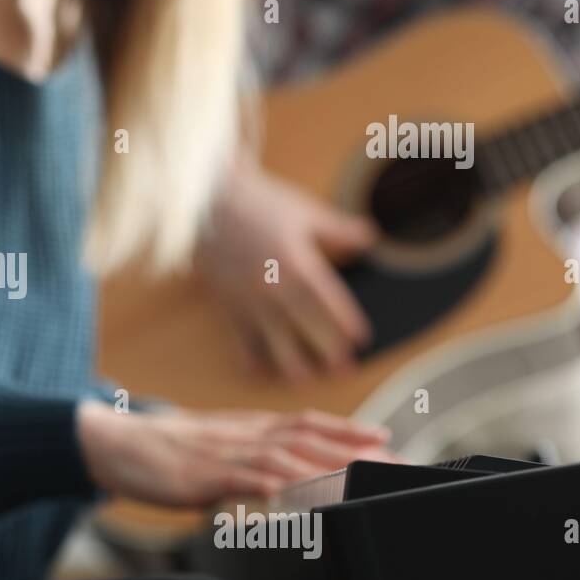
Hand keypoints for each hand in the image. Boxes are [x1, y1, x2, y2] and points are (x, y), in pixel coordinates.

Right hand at [77, 401, 398, 505]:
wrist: (114, 444)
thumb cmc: (162, 453)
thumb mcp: (213, 453)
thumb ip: (247, 463)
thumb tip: (279, 478)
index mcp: (247, 428)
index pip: (306, 424)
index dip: (347, 428)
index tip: (386, 438)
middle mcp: (243, 434)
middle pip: (308, 437)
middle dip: (354, 450)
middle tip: (394, 462)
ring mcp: (224, 452)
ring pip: (284, 454)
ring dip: (327, 465)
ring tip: (361, 476)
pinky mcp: (203, 474)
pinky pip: (245, 478)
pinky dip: (274, 484)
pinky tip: (297, 493)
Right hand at [194, 165, 375, 379]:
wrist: (208, 199)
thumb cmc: (260, 202)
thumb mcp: (304, 211)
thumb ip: (338, 229)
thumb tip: (371, 237)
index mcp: (297, 260)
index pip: (327, 297)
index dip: (345, 319)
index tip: (361, 339)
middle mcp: (272, 283)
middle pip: (304, 321)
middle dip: (325, 346)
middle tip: (343, 370)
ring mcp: (246, 294)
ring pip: (271, 333)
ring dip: (287, 359)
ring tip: (303, 380)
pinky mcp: (224, 299)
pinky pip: (236, 332)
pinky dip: (245, 354)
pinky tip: (256, 372)